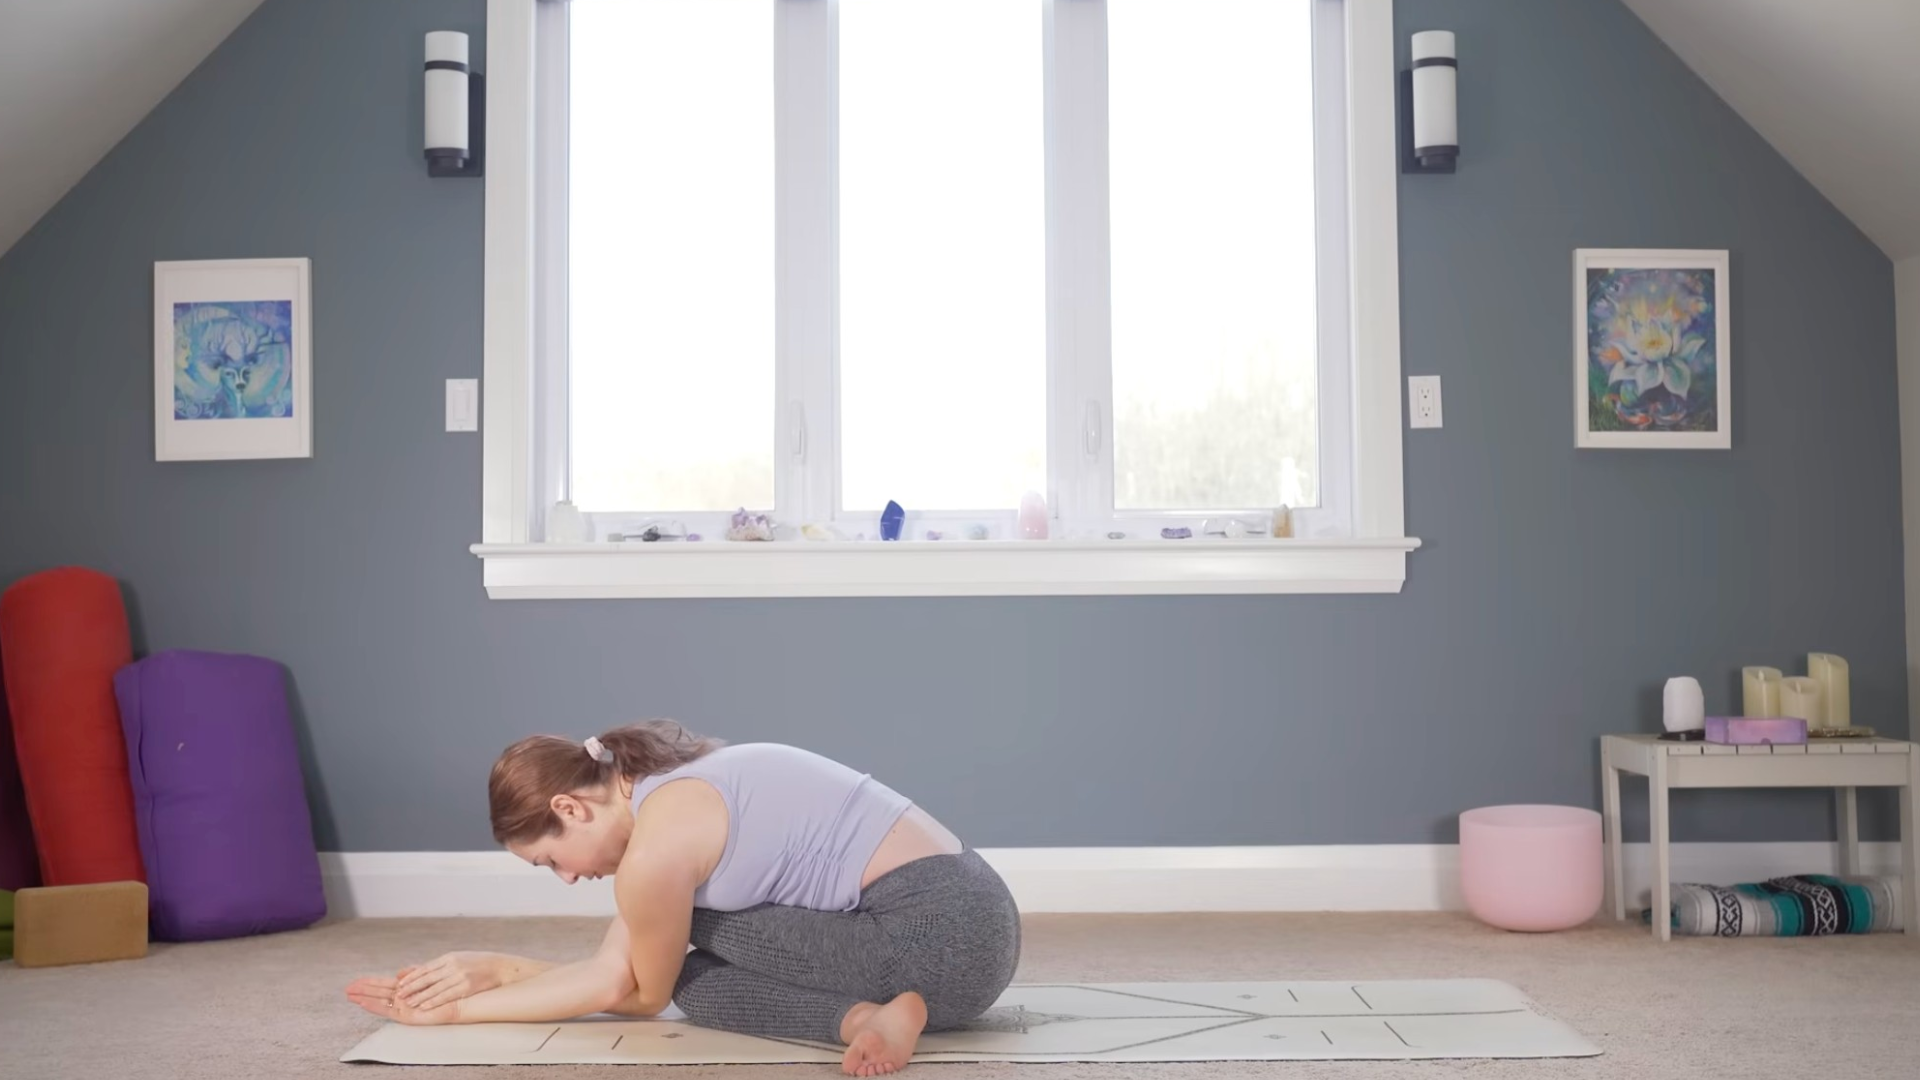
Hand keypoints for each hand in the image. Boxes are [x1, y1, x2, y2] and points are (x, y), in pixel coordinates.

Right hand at [346, 976, 460, 1025]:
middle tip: (346, 989)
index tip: (356, 980)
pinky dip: (375, 1006)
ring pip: (379, 1003)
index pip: (384, 986)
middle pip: (378, 994)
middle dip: (362, 991)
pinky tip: (364, 1002)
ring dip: (364, 999)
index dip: (370, 983)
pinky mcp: (406, 1016)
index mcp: (407, 990)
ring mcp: (404, 1009)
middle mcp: (403, 1001)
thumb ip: (413, 974)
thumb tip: (399, 971)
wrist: (460, 1000)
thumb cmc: (446, 990)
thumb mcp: (427, 978)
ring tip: (350, 996)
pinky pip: (388, 1012)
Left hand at [395, 951, 505, 1010]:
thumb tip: (412, 971)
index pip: (425, 968)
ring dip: (420, 996)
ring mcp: (460, 975)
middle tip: (399, 995)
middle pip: (428, 977)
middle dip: (412, 987)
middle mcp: (453, 965)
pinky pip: (447, 995)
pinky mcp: (468, 986)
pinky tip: (425, 1006)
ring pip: (435, 987)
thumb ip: (435, 967)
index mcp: (449, 957)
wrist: (500, 967)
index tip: (399, 984)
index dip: (411, 977)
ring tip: (408, 1003)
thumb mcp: (455, 960)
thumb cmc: (475, 965)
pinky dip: (434, 1001)